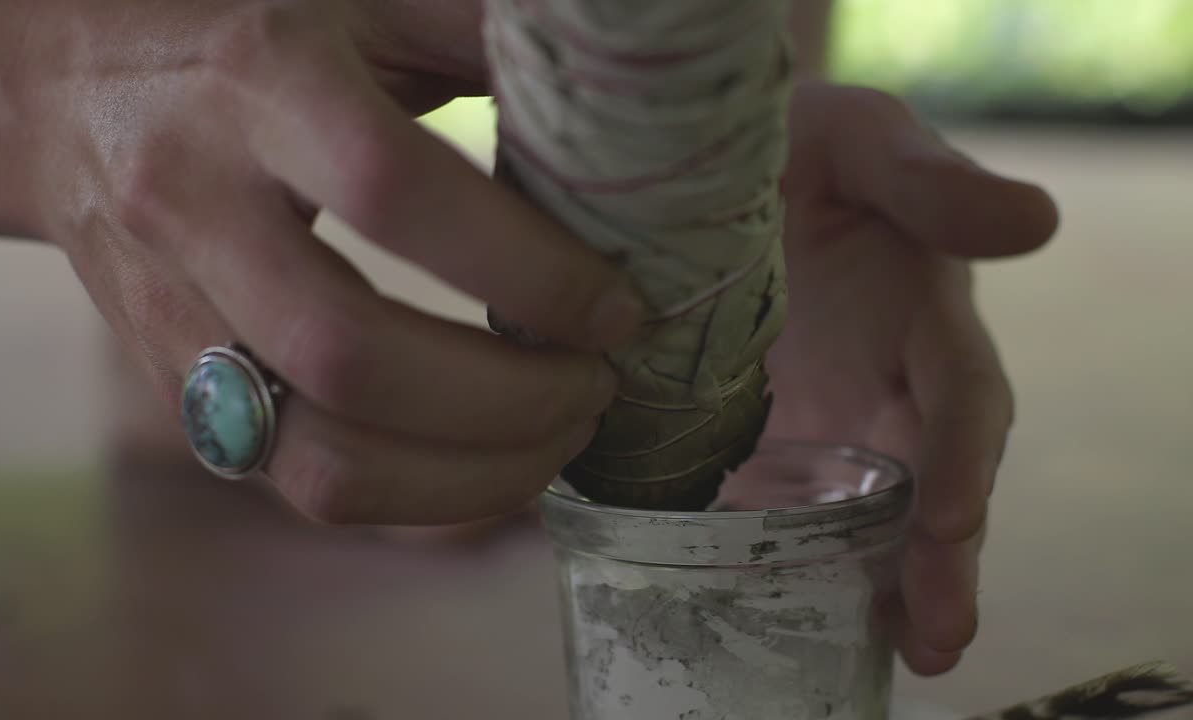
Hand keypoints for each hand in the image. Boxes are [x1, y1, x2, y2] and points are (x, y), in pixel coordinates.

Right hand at [23, 0, 643, 523]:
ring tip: (559, 438)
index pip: (394, 196)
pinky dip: (415, 497)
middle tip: (597, 387)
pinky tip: (484, 460)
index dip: (526, 270)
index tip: (616, 308)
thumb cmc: (245, 35)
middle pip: (352, 358)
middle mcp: (193, 204)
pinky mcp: (174, 385)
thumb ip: (482, 37)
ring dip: (471, 478)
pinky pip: (299, 482)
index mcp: (257, 82)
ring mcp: (169, 311)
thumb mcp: (364, 2)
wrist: (67, 88)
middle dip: (510, 403)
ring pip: (319, 454)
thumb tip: (626, 108)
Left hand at [763, 82, 1058, 673]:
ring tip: (891, 650)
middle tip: (936, 634)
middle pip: (932, 479)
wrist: (705, 170)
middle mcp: (883, 382)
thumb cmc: (797, 146)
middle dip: (942, 557)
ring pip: (867, 513)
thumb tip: (1036, 220)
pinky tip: (761, 607)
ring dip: (880, 584)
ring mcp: (823, 419)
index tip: (949, 520)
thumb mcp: (856, 140)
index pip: (960, 396)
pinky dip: (776, 560)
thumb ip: (927, 181)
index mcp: (919, 314)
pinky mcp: (761, 438)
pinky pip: (777, 509)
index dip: (960, 458)